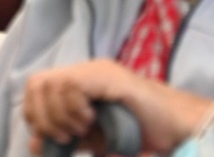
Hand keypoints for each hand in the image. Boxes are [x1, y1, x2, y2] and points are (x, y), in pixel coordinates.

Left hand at [22, 59, 213, 154]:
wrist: (177, 127)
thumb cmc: (142, 132)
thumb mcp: (97, 139)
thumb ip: (68, 138)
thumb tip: (36, 143)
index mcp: (81, 82)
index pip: (36, 87)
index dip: (35, 114)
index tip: (52, 137)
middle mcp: (87, 70)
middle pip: (38, 82)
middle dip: (43, 115)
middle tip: (64, 136)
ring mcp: (98, 71)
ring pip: (53, 83)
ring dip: (60, 115)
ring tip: (81, 130)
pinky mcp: (110, 77)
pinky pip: (74, 85)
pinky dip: (74, 108)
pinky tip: (90, 121)